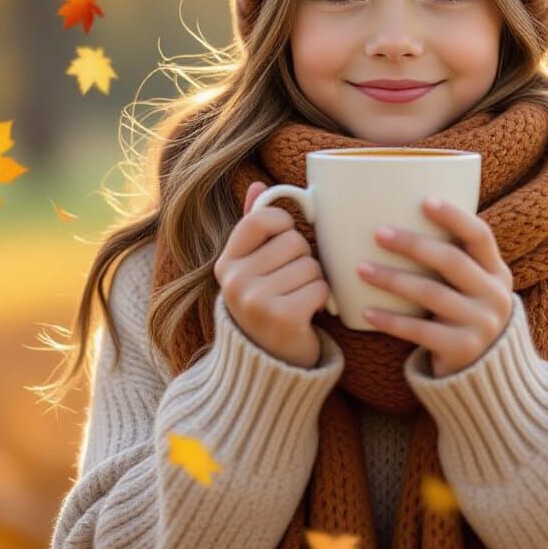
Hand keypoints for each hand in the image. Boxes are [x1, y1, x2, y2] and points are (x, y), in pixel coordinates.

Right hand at [212, 181, 331, 368]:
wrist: (266, 363)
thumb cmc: (265, 303)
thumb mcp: (251, 265)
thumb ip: (254, 225)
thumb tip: (259, 184)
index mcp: (226, 262)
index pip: (262, 219)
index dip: (283, 225)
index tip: (282, 242)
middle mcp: (235, 280)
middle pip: (294, 241)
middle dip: (302, 258)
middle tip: (290, 281)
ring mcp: (256, 301)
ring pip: (311, 265)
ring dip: (313, 281)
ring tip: (297, 297)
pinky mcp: (282, 318)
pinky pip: (320, 287)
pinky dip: (321, 300)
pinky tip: (306, 312)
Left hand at [356, 197, 513, 378]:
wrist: (483, 377)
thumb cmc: (464, 318)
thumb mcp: (472, 288)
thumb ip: (455, 262)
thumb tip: (402, 219)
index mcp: (497, 273)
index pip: (480, 235)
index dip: (454, 216)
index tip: (424, 201)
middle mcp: (495, 296)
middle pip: (451, 260)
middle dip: (412, 244)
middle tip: (378, 233)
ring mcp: (481, 325)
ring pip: (431, 294)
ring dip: (392, 279)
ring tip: (361, 269)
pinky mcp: (462, 350)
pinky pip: (420, 331)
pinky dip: (391, 320)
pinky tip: (366, 311)